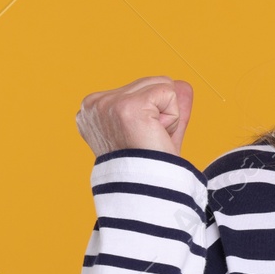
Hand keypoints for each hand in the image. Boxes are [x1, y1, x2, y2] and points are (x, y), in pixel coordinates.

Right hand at [76, 76, 193, 156]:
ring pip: (163, 83)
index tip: (139, 139)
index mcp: (91, 109)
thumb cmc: (151, 166)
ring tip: (151, 138)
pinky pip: (170, 93)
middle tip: (148, 140)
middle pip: (151, 81)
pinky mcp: (127, 106)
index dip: (152, 114)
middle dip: (161, 112)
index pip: (140, 88)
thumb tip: (183, 83)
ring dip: (168, 115)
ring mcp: (108, 104)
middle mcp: (93, 104)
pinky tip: (155, 135)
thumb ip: (170, 105)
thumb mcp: (160, 130)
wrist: (150, 192)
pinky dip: (173, 117)